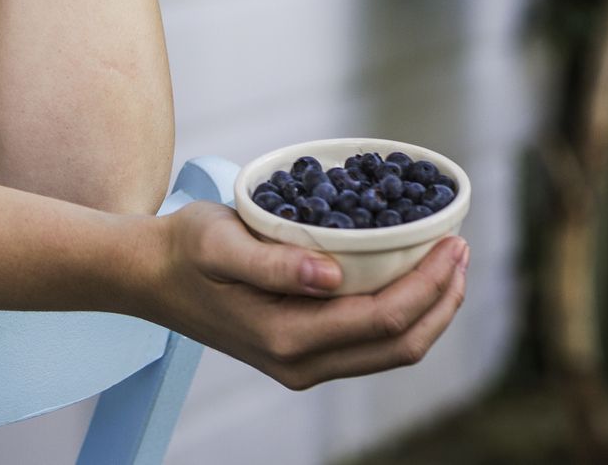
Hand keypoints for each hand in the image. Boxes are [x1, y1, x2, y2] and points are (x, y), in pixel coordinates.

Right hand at [139, 201, 467, 390]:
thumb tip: (331, 276)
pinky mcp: (301, 357)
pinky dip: (403, 317)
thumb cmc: (182, 248)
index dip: (428, 284)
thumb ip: (274, 262)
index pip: (383, 318)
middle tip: (461, 250)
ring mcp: (302, 366)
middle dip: (443, 300)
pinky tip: (409, 284)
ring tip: (448, 266)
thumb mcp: (219, 241)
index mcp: (286, 338)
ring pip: (392, 352)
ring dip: (430, 312)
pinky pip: (370, 346)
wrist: (146, 276)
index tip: (451, 242)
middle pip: (401, 346)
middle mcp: (300, 365)